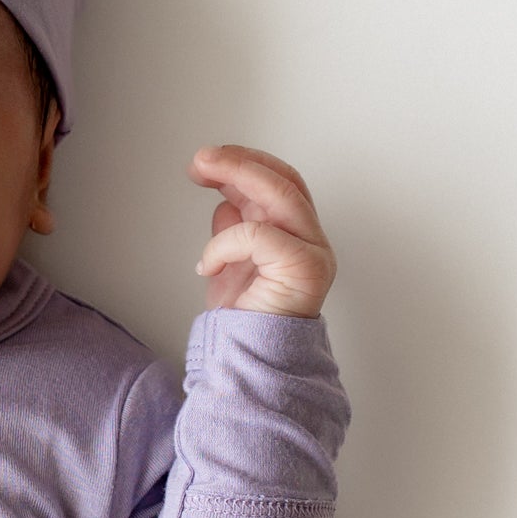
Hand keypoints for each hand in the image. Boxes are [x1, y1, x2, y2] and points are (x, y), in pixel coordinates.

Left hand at [188, 144, 336, 316]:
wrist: (252, 360)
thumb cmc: (245, 319)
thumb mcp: (230, 262)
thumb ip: (232, 228)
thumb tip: (224, 199)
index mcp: (294, 234)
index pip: (279, 183)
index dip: (244, 164)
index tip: (207, 162)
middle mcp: (309, 239)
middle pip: (284, 180)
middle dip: (242, 160)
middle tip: (204, 157)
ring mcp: (312, 251)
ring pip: (281, 194)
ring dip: (238, 173)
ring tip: (204, 168)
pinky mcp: (304, 268)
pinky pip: (259, 236)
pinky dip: (224, 243)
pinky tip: (206, 265)